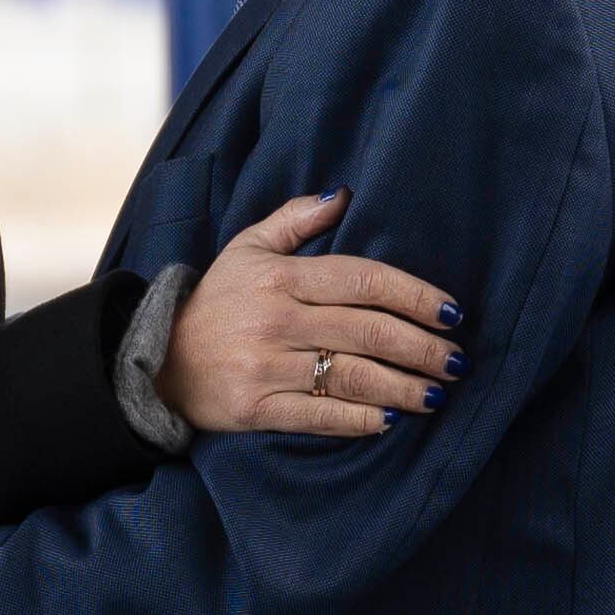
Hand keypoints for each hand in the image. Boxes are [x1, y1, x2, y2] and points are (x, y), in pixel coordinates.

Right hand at [158, 192, 462, 438]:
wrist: (158, 360)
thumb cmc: (216, 301)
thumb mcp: (247, 248)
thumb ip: (295, 219)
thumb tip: (344, 194)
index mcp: (281, 277)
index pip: (363, 279)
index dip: (414, 295)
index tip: (452, 312)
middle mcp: (277, 320)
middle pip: (368, 330)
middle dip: (423, 348)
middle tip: (456, 361)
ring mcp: (266, 366)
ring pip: (353, 376)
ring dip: (404, 388)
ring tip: (437, 394)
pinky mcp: (256, 408)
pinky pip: (321, 415)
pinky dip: (361, 420)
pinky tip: (390, 419)